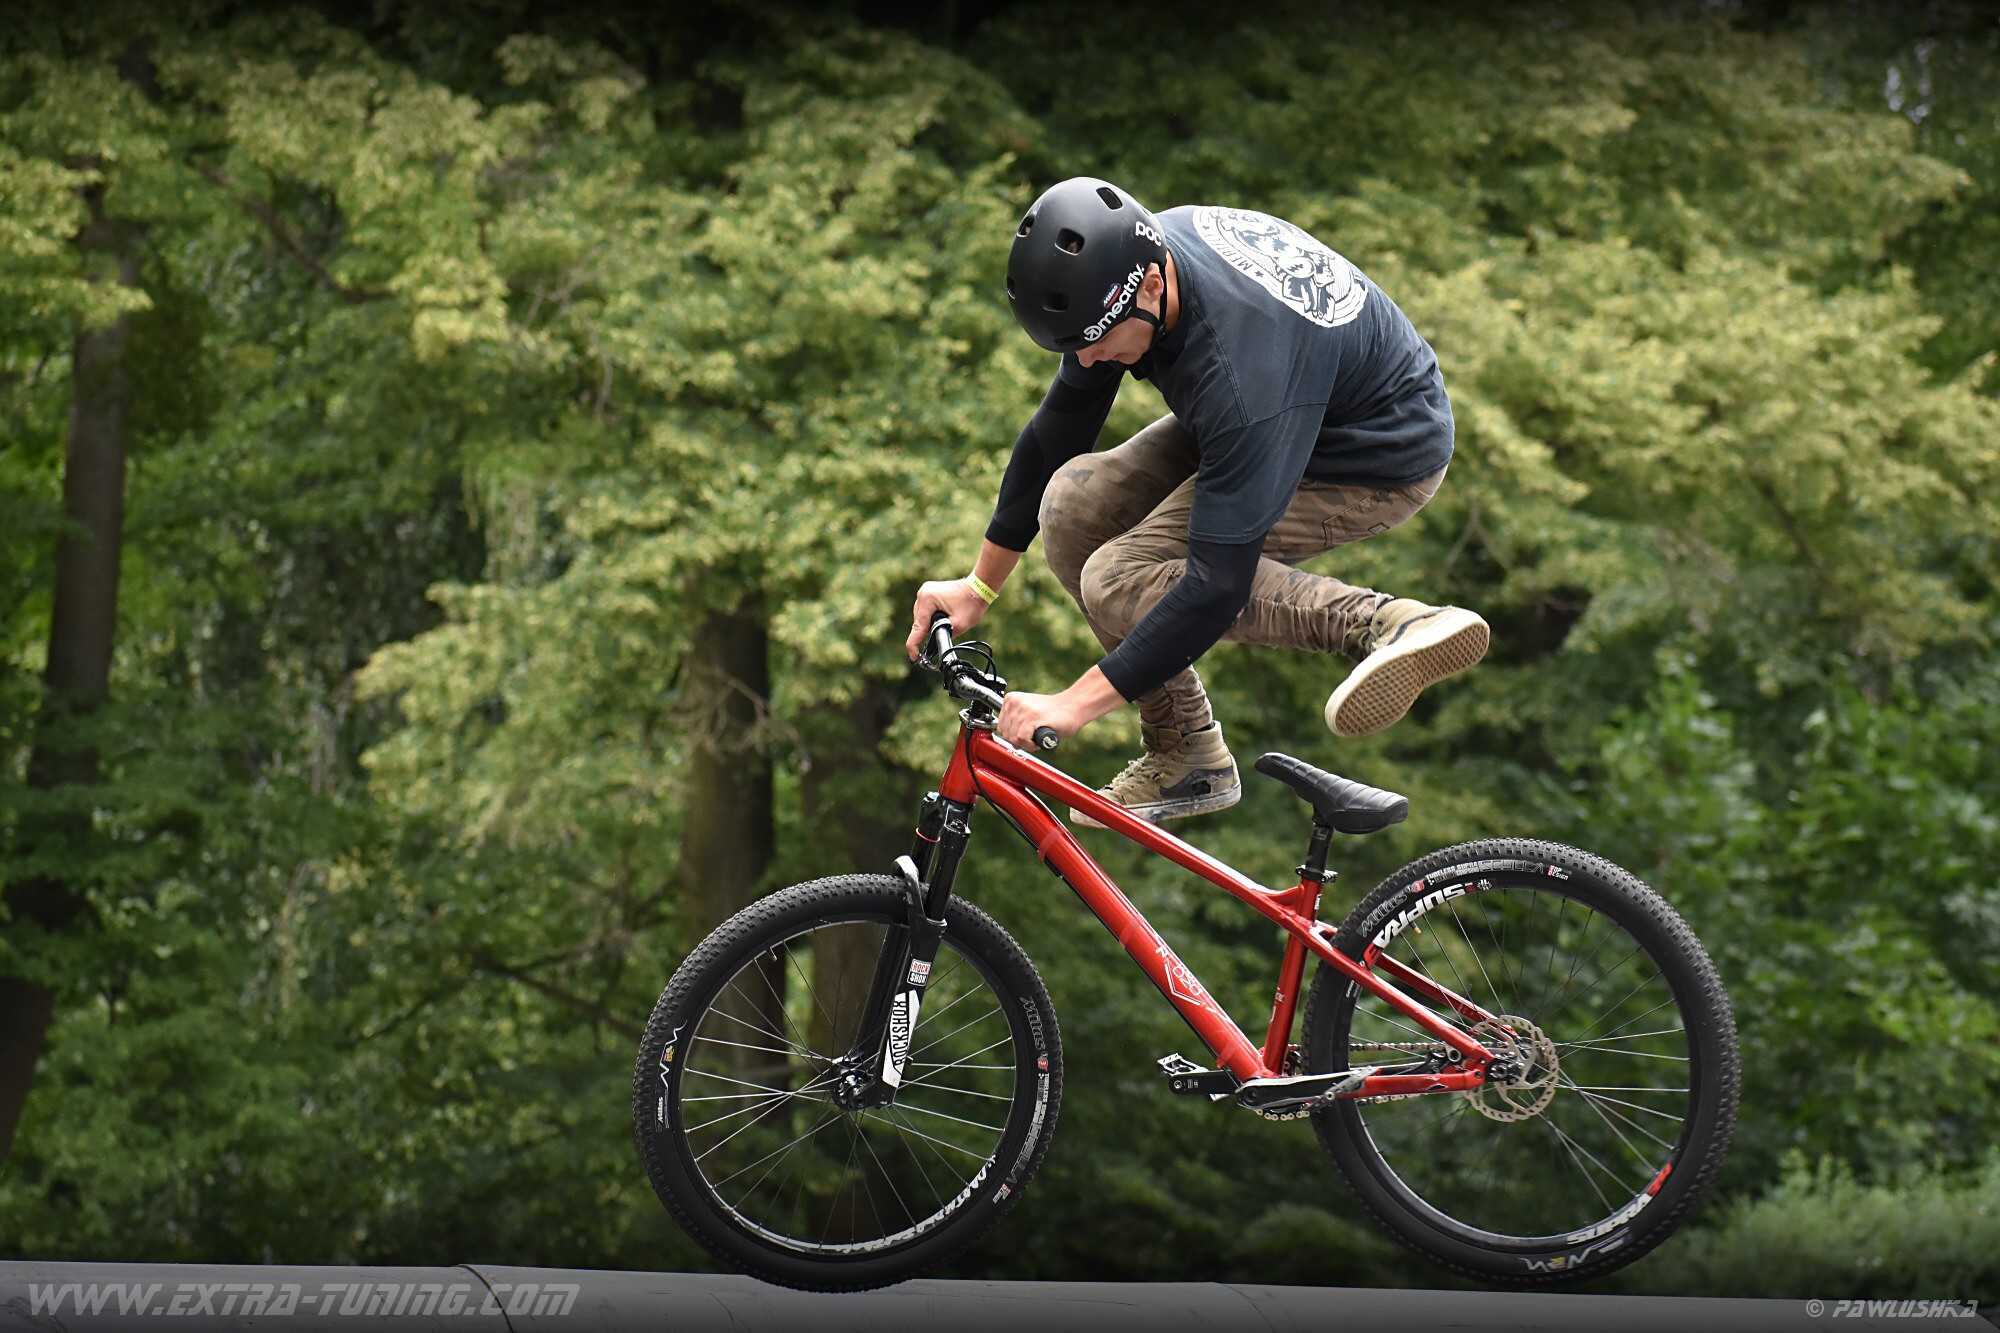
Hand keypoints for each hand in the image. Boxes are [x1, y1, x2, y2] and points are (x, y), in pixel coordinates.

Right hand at [906, 579, 988, 660]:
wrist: (978, 588)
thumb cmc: (971, 604)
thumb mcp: (959, 625)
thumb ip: (943, 635)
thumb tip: (934, 643)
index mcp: (928, 600)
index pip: (918, 627)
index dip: (914, 645)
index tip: (914, 657)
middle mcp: (922, 593)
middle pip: (918, 622)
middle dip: (926, 632)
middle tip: (941, 635)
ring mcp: (924, 591)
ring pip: (920, 616)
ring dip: (928, 624)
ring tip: (944, 624)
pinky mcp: (927, 592)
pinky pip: (924, 610)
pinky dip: (929, 617)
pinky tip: (939, 618)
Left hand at [996, 667, 1126, 748]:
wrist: (1073, 707)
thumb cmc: (1054, 714)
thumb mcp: (1029, 715)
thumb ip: (1016, 725)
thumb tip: (1010, 742)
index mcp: (1011, 699)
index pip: (1001, 727)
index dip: (1014, 736)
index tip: (1027, 733)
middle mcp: (1014, 702)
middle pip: (1006, 734)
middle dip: (1019, 741)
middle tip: (1034, 736)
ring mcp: (1023, 708)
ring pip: (1013, 738)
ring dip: (1027, 744)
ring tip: (1039, 735)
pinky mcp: (1032, 717)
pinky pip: (1021, 739)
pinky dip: (1030, 744)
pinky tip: (1040, 738)